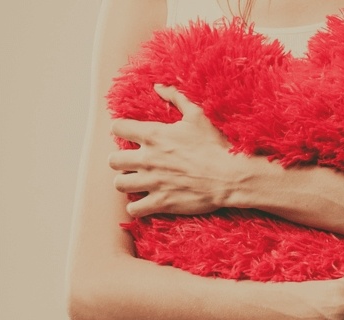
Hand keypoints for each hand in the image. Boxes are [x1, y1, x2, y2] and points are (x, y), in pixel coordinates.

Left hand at [110, 84, 241, 217]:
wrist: (230, 176)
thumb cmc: (215, 145)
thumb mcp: (198, 115)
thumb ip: (176, 97)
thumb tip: (158, 86)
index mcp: (154, 135)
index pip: (118, 128)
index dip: (121, 130)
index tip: (129, 134)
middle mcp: (147, 159)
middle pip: (113, 160)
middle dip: (120, 160)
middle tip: (133, 162)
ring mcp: (152, 182)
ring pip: (119, 184)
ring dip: (127, 183)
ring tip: (138, 182)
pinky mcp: (161, 202)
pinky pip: (134, 209)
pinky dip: (137, 207)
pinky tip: (145, 202)